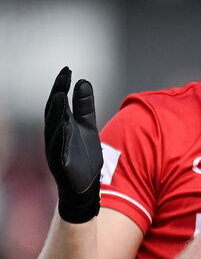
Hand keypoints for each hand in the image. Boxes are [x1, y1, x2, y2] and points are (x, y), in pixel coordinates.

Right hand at [44, 67, 101, 223]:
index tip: (68, 69)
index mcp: (60, 125)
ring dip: (57, 113)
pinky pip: (59, 150)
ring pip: (53, 129)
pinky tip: (66, 125)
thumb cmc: (83, 157)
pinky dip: (61, 138)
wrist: (83, 189)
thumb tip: (83, 81)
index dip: (61, 86)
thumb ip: (85, 106)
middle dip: (57, 93)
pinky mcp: (61, 165)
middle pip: (53, 112)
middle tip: (64, 77)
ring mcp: (55, 151)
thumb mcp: (87, 127)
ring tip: (62, 96)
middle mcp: (54, 136)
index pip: (58, 102)